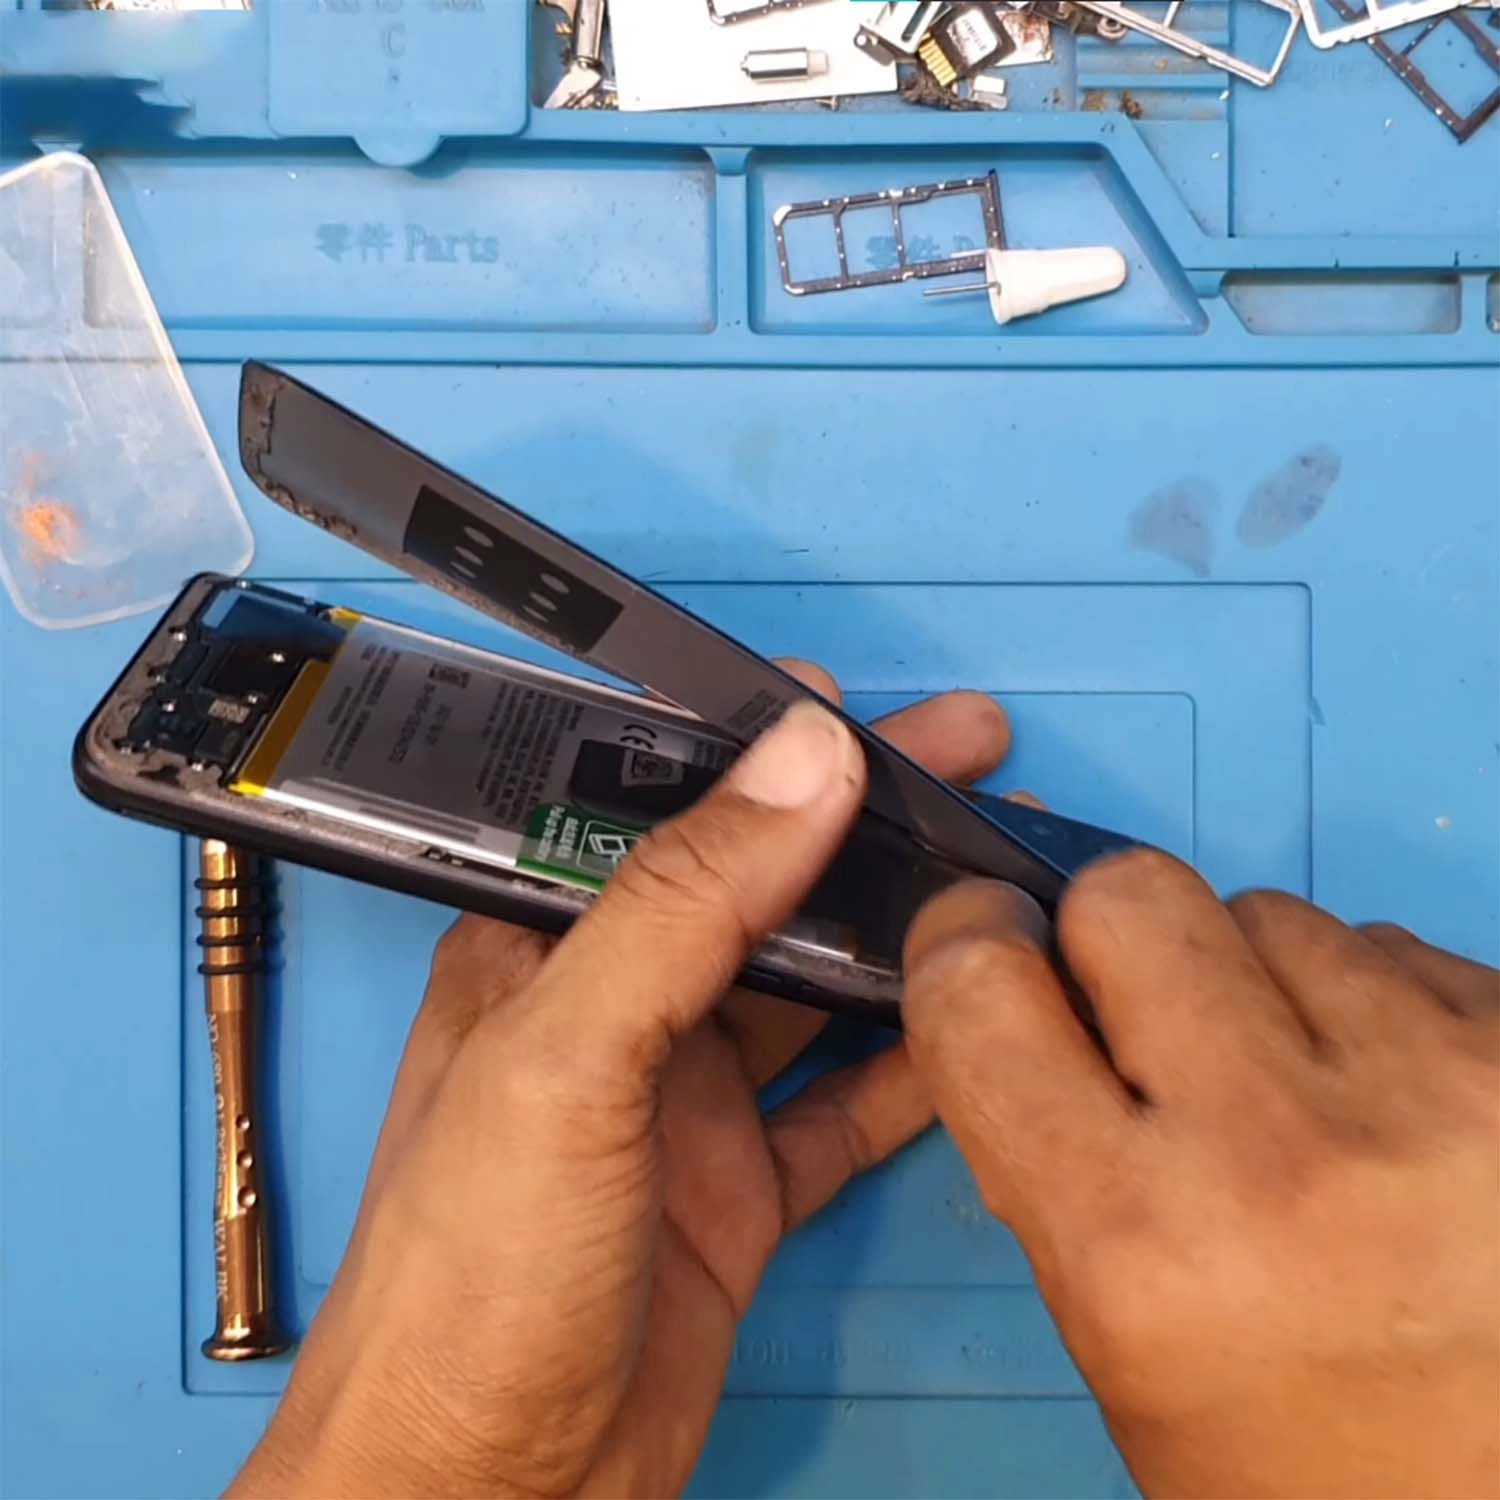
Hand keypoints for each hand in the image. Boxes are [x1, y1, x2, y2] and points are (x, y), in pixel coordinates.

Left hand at [229, 665, 1015, 1498]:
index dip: (750, 749)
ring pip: (811, 989)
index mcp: (544, 954)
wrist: (480, 1499)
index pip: (659, 810)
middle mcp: (618, 1014)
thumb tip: (798, 763)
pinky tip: (976, 1021)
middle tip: (962, 760)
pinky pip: (845, 1107)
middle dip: (855, 822)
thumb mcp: (569, 1060)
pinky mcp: (741, 1190)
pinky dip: (911, 1065)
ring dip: (894, 932)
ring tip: (989, 866)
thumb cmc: (468, 1284)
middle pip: (756, 887)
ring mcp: (685, 1104)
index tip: (844, 703)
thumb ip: (683, 904)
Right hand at [903, 852, 1499, 1499]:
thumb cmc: (1295, 1450)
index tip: (992, 940)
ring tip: (1309, 1097)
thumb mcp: (1121, 1337)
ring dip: (1260, 980)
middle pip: (1131, 893)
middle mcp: (1282, 1152)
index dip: (966, 939)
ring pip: (1271, 913)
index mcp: (1137, 1249)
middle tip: (1154, 1023)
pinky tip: (1400, 1109)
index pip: (980, 989)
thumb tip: (1029, 975)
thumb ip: (1051, 1150)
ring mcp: (1434, 1096)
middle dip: (1116, 940)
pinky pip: (1394, 951)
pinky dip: (1371, 1005)